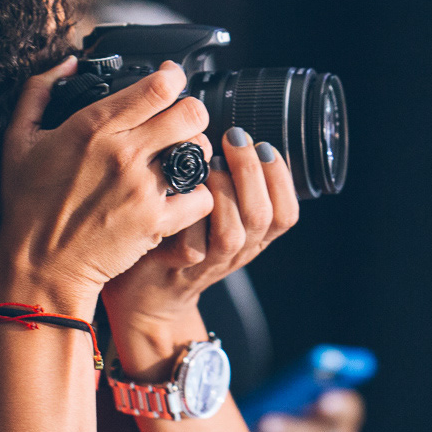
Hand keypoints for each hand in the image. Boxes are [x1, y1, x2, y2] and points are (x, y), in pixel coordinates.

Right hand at [0, 57, 214, 314]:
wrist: (39, 265)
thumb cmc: (28, 205)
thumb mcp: (18, 139)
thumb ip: (38, 91)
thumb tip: (67, 63)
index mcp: (93, 126)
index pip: (158, 86)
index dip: (173, 77)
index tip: (170, 80)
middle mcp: (122, 152)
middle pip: (190, 112)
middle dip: (191, 112)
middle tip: (180, 123)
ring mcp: (142, 188)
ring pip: (200, 151)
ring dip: (195, 152)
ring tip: (180, 160)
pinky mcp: (156, 222)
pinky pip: (202, 196)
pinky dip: (198, 195)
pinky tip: (182, 196)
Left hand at [102, 127, 298, 327]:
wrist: (146, 294)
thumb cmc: (179, 240)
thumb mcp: (215, 217)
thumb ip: (231, 186)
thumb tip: (237, 137)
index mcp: (251, 238)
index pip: (285, 213)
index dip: (281, 178)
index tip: (264, 146)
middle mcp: (235, 252)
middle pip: (262, 217)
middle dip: (251, 172)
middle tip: (235, 139)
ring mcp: (206, 262)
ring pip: (231, 233)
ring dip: (223, 191)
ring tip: (210, 163)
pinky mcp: (175, 265)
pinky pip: (190, 244)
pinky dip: (188, 214)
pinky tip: (180, 189)